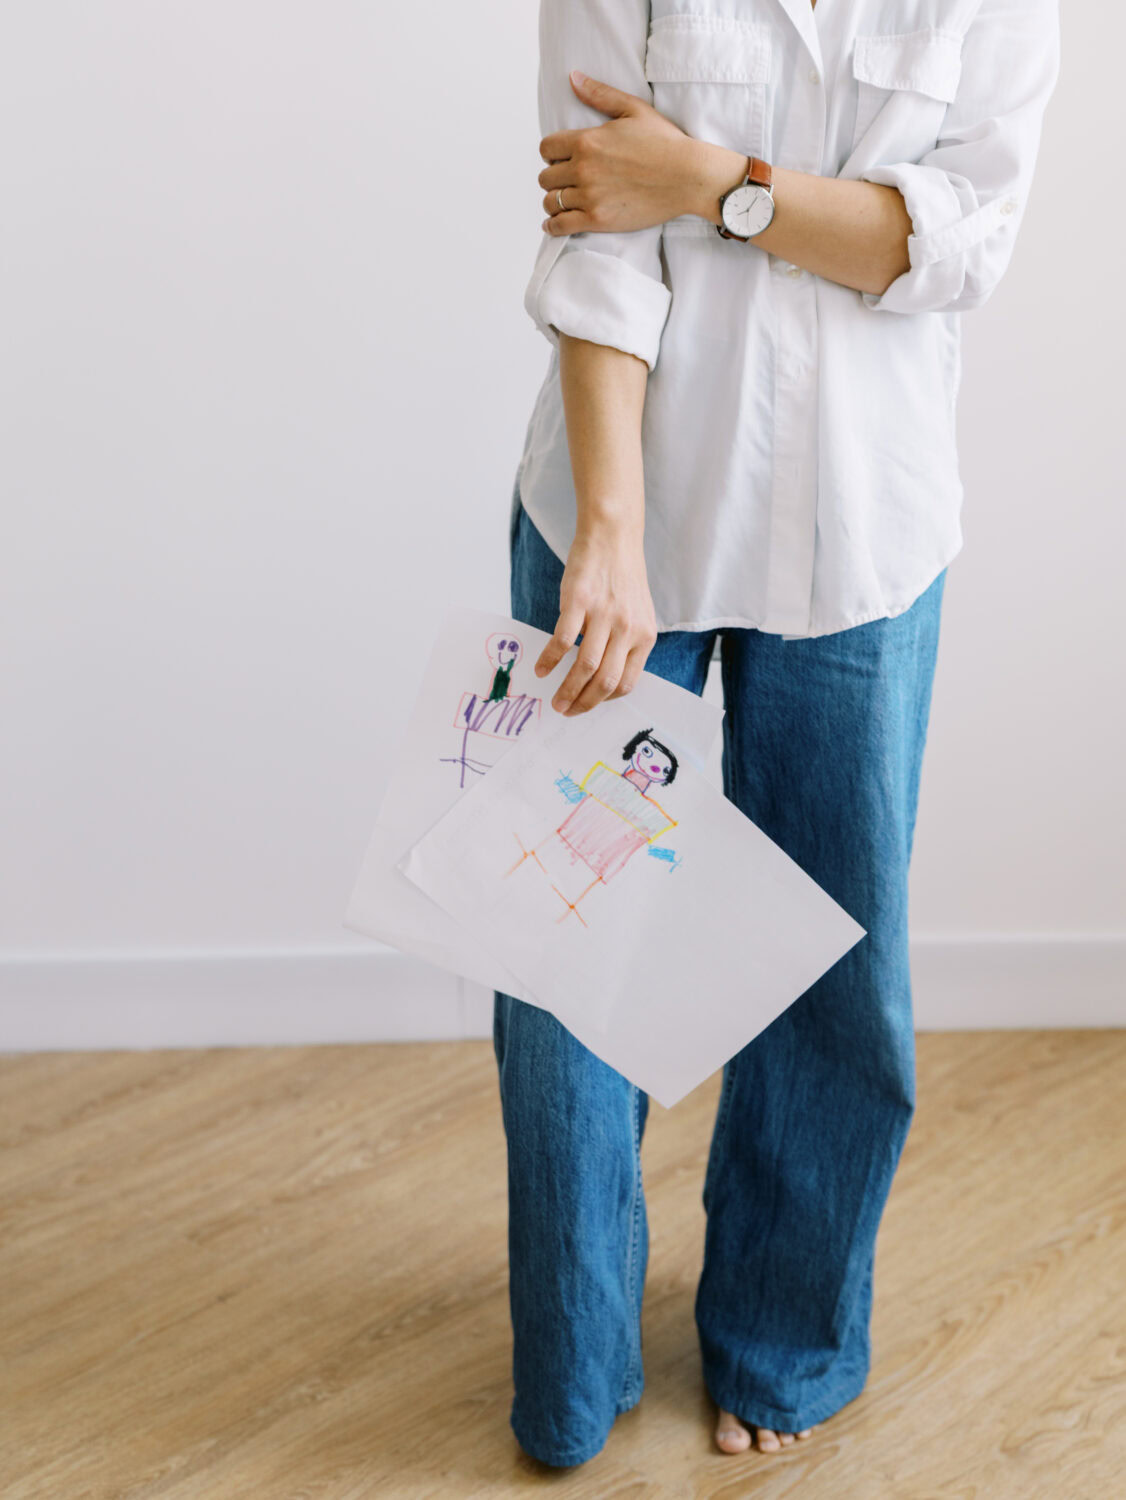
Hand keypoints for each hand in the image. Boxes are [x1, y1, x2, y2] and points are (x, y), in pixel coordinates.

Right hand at [534, 522, 657, 715]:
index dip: (604, 700)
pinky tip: (541, 669)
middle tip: (565, 711)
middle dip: (583, 704)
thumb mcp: (638, 614)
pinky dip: (550, 659)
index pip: (626, 683)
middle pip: (605, 681)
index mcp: (644, 636)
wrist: (613, 538)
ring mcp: (603, 616)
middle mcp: (627, 629)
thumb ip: (627, 643)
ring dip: (566, 690)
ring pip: (584, 667)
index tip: (587, 704)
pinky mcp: (580, 602)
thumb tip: (605, 675)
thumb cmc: (623, 577)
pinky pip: (563, 640)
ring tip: (554, 701)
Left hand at [538, 70, 702, 233]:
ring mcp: (590, 196)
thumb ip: (600, 94)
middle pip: (546, 176)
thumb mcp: (634, 109)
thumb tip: (573, 77)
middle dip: (554, 177)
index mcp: (587, 141)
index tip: (561, 158)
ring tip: (563, 201)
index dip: (552, 153)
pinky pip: (561, 226)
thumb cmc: (665, 143)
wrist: (688, 177)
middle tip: (566, 181)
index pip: (546, 148)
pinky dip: (553, 226)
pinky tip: (554, 223)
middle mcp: (584, 169)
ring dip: (554, 201)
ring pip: (550, 201)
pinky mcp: (598, 220)